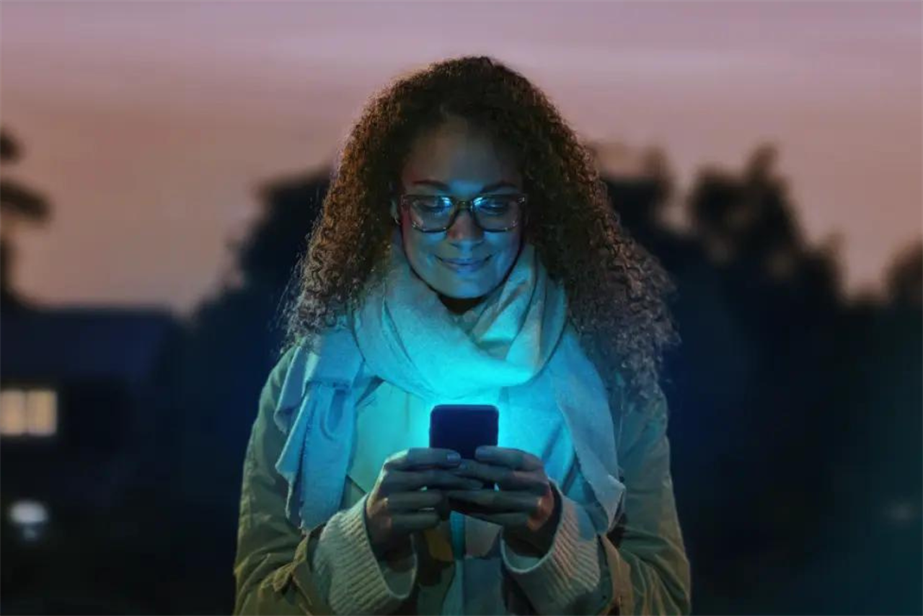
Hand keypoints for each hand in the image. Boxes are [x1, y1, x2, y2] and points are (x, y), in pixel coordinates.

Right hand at [364, 447, 483, 559]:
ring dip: (447, 503)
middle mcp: (389, 482)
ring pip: (434, 498)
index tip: (458, 458)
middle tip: (474, 482)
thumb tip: (458, 460)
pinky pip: (430, 518)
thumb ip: (422, 467)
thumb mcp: (401, 475)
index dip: (438, 455)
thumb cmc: (395, 494)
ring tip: (447, 505)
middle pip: (431, 477)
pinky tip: (436, 517)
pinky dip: (438, 518)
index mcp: (391, 465)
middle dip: (456, 479)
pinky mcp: (396, 524)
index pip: (416, 455)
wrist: (371, 523)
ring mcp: (391, 504)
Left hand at [445, 446, 560, 556]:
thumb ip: (503, 461)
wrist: (544, 513)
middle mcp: (538, 485)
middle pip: (505, 477)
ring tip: (450, 489)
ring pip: (496, 499)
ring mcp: (532, 506)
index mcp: (536, 466)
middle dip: (477, 472)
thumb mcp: (521, 468)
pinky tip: (458, 506)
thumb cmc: (523, 483)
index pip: (517, 458)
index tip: (476, 452)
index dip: (497, 455)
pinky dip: (473, 511)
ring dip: (470, 494)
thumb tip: (470, 454)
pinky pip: (494, 517)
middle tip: (455, 470)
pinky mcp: (523, 523)